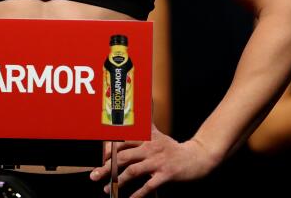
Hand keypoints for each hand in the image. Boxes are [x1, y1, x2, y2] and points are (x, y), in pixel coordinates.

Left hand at [90, 125, 218, 196]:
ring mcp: (158, 161)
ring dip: (117, 181)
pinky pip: (148, 186)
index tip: (98, 158)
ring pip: (132, 171)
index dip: (107, 150)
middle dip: (106, 168)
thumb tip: (142, 102)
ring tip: (106, 188)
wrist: (196, 158)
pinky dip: (137, 194)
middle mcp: (150, 147)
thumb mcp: (157, 134)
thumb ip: (145, 123)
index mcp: (145, 137)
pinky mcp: (166, 174)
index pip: (122, 142)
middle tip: (94, 175)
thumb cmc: (172, 148)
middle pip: (123, 157)